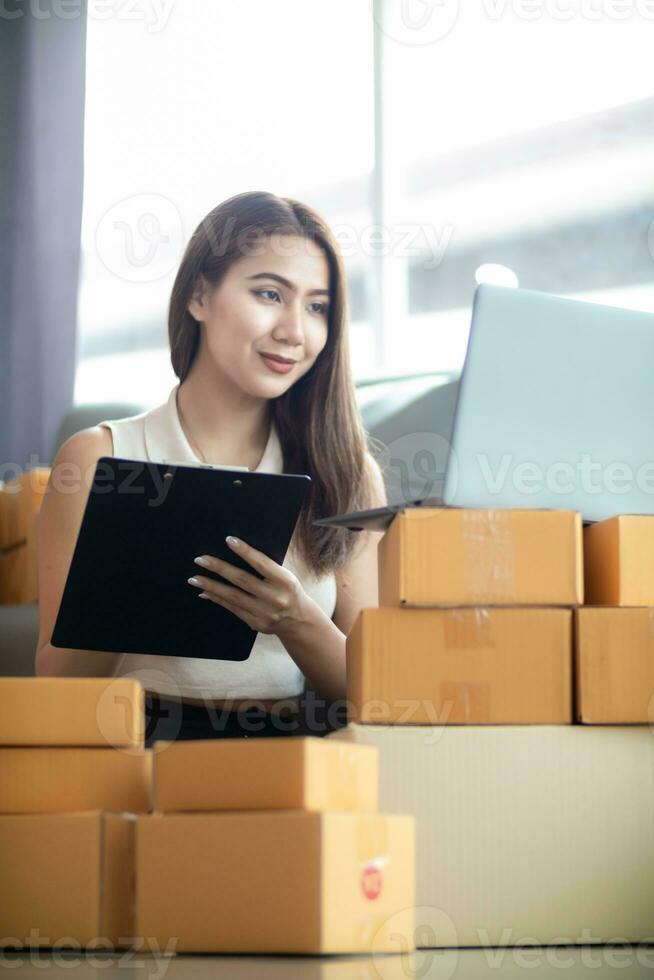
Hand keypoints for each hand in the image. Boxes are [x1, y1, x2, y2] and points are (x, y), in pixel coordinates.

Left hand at [187, 536, 314, 637]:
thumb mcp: (285, 576)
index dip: (245, 552)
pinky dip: (217, 598)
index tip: (229, 540)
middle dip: (219, 568)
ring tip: (195, 578)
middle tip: (200, 559)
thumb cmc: (288, 590)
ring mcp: (264, 613)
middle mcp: (275, 597)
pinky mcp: (255, 623)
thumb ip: (266, 567)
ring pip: (233, 596)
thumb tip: (235, 553)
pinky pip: (232, 608)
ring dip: (211, 586)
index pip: (262, 564)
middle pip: (242, 580)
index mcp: (285, 581)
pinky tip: (205, 591)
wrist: (297, 620)